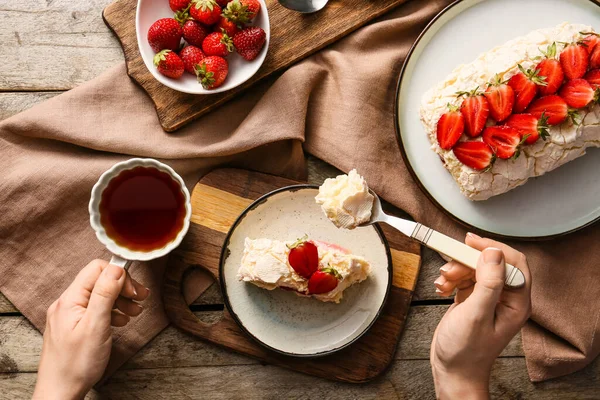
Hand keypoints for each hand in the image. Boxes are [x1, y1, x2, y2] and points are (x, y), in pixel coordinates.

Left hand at [32, 260, 149, 399]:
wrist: (60, 393)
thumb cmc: (76, 365)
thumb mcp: (96, 325)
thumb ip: (105, 294)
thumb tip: (116, 268)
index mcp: (70, 300)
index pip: (96, 269)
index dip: (119, 275)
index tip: (134, 290)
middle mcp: (67, 304)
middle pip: (99, 281)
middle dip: (123, 287)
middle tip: (141, 298)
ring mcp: (69, 315)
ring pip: (99, 296)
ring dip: (120, 300)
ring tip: (135, 311)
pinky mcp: (73, 326)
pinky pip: (95, 310)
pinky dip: (112, 312)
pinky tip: (121, 320)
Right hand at [430, 233, 530, 399]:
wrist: (452, 371)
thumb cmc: (466, 352)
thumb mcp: (476, 316)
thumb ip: (488, 283)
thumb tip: (494, 254)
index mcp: (516, 302)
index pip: (513, 262)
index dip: (492, 249)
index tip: (470, 242)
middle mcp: (505, 298)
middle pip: (491, 262)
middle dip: (468, 260)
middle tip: (451, 262)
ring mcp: (488, 298)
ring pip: (475, 268)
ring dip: (456, 269)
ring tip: (444, 282)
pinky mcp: (473, 299)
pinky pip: (464, 277)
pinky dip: (451, 278)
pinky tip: (443, 288)